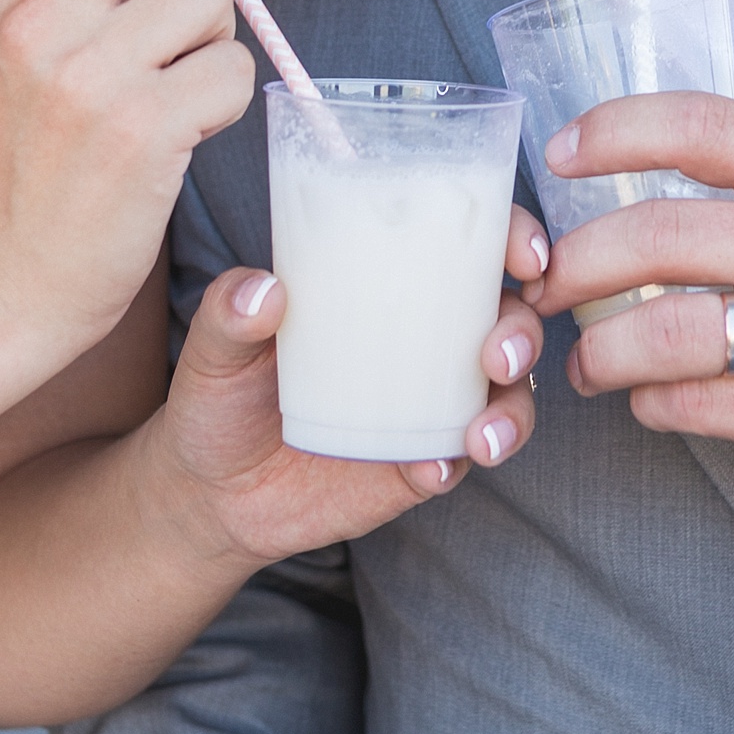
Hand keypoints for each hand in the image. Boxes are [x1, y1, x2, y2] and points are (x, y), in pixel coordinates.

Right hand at [0, 0, 253, 360]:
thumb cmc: (19, 165)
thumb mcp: (12, 46)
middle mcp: (36, 17)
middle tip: (189, 16)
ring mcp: (87, 75)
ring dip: (214, 42)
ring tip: (172, 89)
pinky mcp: (141, 133)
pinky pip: (234, 71)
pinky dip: (225, 103)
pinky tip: (181, 136)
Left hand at [148, 207, 549, 566]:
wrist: (210, 495)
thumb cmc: (217, 398)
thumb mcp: (212, 348)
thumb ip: (228, 313)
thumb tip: (264, 290)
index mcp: (384, 284)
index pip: (466, 244)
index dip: (512, 238)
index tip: (522, 253)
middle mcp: (420, 339)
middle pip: (507, 318)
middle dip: (523, 331)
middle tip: (498, 354)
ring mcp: (426, 404)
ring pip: (505, 394)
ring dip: (512, 408)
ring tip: (480, 434)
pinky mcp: (418, 464)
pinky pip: (459, 459)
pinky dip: (456, 461)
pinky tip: (432, 468)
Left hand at [531, 94, 733, 520]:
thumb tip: (659, 175)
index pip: (699, 126)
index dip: (611, 131)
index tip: (561, 154)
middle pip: (649, 236)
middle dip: (572, 264)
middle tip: (548, 284)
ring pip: (656, 335)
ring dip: (597, 352)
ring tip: (590, 361)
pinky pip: (689, 408)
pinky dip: (650, 405)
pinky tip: (654, 401)